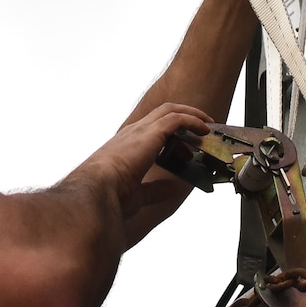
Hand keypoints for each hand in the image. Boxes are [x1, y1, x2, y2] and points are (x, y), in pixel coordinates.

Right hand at [86, 102, 211, 203]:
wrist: (98, 190)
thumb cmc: (110, 195)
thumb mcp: (138, 194)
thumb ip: (155, 189)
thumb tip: (172, 189)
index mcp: (125, 146)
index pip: (149, 131)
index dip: (170, 136)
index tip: (186, 148)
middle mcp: (132, 133)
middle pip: (161, 113)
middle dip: (183, 117)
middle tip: (202, 128)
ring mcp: (141, 131)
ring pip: (170, 110)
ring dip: (191, 115)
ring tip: (207, 125)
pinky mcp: (151, 133)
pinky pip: (177, 119)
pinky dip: (192, 120)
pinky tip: (204, 129)